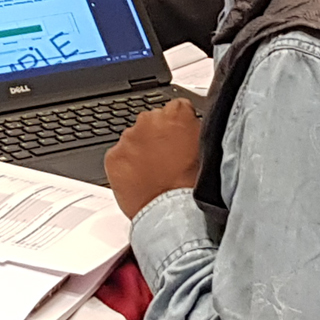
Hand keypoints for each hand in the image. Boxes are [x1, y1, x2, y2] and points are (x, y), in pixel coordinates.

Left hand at [105, 99, 203, 217]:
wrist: (171, 211)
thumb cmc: (192, 184)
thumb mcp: (206, 148)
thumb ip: (194, 129)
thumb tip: (189, 126)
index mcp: (175, 114)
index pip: (176, 107)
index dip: (178, 124)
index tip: (178, 136)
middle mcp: (149, 120)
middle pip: (151, 121)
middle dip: (156, 135)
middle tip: (165, 158)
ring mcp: (128, 138)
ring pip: (133, 138)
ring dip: (140, 150)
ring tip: (152, 172)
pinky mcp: (113, 157)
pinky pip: (118, 156)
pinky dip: (126, 165)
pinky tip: (139, 178)